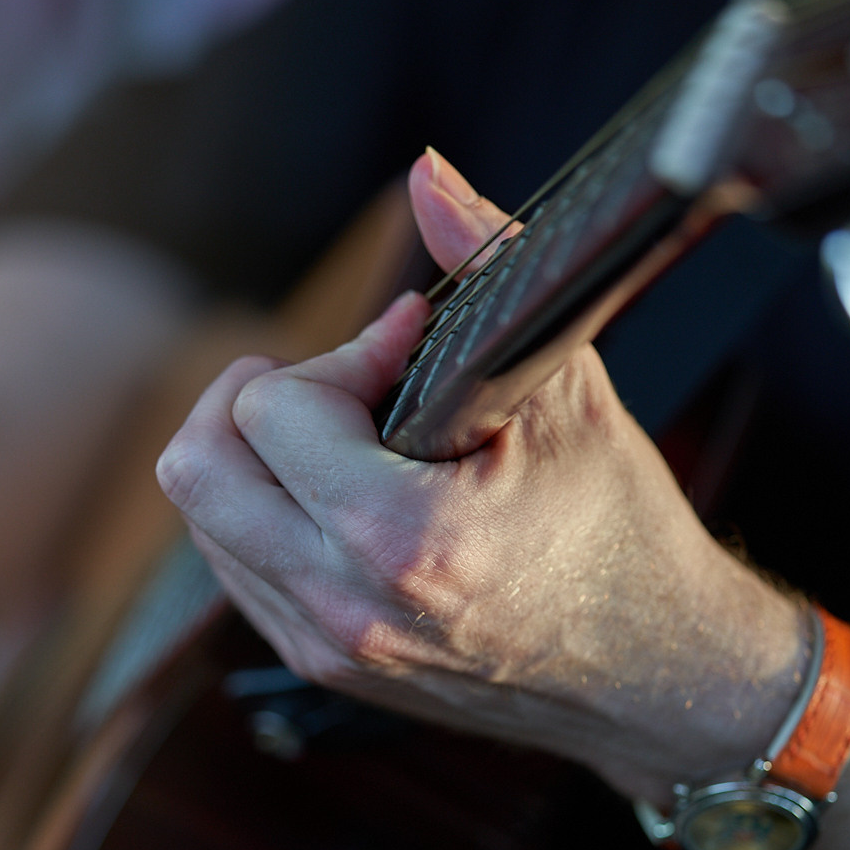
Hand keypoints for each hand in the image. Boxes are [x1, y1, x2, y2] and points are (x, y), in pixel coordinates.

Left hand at [157, 149, 807, 803]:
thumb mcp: (568, 389)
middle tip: (334, 391)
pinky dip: (268, 513)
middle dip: (251, 402)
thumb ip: (489, 266)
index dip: (338, 359)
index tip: (405, 358)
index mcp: (401, 538)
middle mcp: (344, 604)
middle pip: (194, 468)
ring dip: (257, 459)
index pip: (268, 407)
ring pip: (201, 519)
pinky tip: (346, 498)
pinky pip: (233, 567)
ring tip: (351, 444)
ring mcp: (324, 647)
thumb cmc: (621, 531)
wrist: (656, 673)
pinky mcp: (320, 667)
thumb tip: (426, 175)